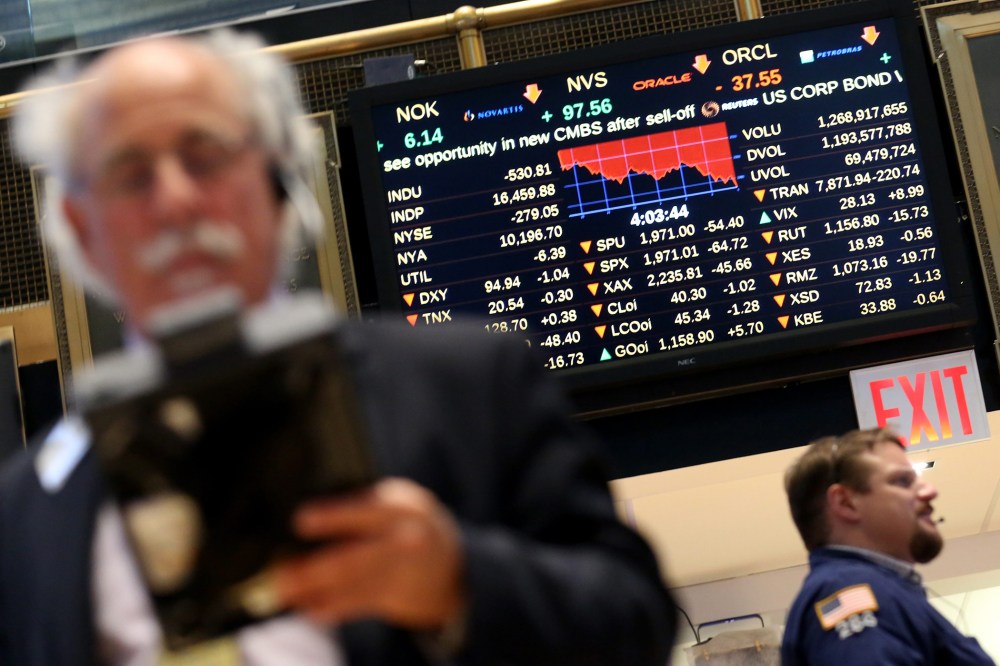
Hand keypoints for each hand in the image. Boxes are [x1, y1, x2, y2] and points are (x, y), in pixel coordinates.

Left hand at [273, 477, 465, 629]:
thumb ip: (362, 503)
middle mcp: (403, 541)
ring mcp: (399, 573)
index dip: (333, 516)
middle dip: (315, 569)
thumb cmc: (409, 522)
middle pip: (356, 557)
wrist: (452, 564)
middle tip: (283, 575)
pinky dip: (331, 607)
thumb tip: (307, 517)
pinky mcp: (392, 597)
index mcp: (400, 508)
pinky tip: (311, 608)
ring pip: (352, 585)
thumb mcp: (396, 500)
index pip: (365, 511)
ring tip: (286, 592)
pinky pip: (358, 604)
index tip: (302, 520)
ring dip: (315, 591)